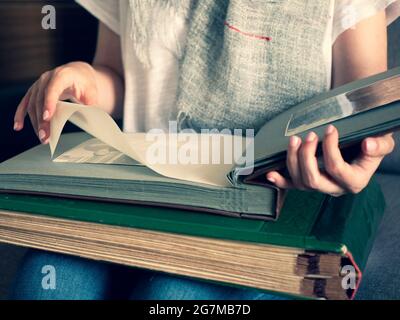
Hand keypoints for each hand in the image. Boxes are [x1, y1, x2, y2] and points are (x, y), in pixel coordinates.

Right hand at [13, 61, 97, 143]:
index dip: (49, 102)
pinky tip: (18, 126)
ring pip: (32, 104)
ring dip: (35, 122)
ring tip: (42, 137)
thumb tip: (89, 115)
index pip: (53, 89)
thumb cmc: (85, 82)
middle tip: (46, 136)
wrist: (77, 73)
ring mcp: (39, 85)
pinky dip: (20, 115)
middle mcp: (47, 78)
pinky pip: (25, 103)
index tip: (47, 117)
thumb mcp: (92, 90)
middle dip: (42, 120)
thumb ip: (91, 102)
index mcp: (62, 75)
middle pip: (41, 100)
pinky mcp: (34, 91)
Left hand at [266, 125, 394, 195]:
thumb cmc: (373, 142)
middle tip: (308, 135)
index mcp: (354, 181)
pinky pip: (291, 186)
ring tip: (294, 139)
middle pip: (313, 179)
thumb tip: (368, 144)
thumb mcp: (383, 142)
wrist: (364, 146)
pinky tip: (270, 173)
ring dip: (293, 160)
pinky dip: (279, 181)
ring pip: (300, 181)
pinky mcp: (307, 182)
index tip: (330, 128)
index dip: (330, 148)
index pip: (337, 168)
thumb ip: (380, 145)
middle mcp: (335, 188)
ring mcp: (319, 186)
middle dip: (307, 156)